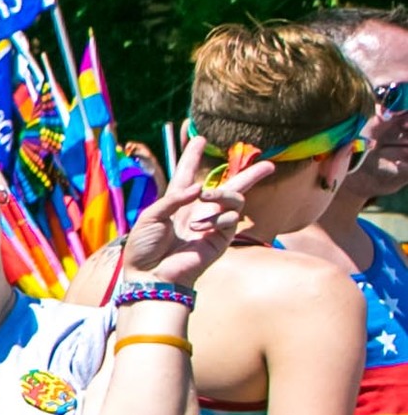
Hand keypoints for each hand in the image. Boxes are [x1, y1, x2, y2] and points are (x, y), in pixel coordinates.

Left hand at [120, 135, 265, 289]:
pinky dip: (214, 219)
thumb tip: (200, 188)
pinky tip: (198, 229)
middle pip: (229, 187)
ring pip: (236, 199)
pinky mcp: (221, 238)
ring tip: (205, 196)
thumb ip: (174, 198)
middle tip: (269, 165)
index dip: (192, 156)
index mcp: (176, 202)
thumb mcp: (151, 215)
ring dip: (222, 193)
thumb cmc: (144, 246)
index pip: (187, 174)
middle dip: (250, 175)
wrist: (150, 275)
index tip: (199, 138)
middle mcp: (198, 210)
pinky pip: (230, 219)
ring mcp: (212, 224)